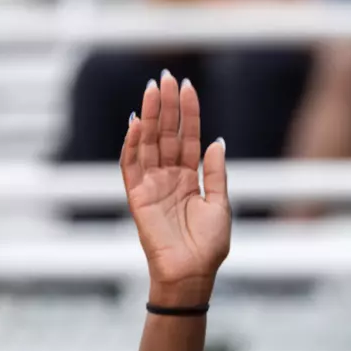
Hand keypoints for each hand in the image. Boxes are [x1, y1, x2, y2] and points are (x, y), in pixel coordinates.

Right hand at [120, 72, 229, 298]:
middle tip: (167, 76)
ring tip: (152, 90)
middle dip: (166, 105)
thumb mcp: (220, 204)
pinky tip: (135, 123)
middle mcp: (169, 177)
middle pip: (166, 134)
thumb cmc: (209, 246)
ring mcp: (152, 185)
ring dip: (148, 116)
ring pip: (147, 143)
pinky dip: (131, 145)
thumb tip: (216, 141)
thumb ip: (216, 173)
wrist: (193, 273)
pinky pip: (131, 166)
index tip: (188, 86)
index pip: (187, 137)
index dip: (188, 112)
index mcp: (190, 177)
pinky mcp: (137, 197)